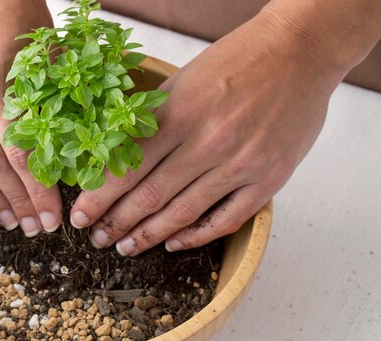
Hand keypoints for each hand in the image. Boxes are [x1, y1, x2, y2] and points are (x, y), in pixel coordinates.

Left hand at [69, 9, 344, 255]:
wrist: (299, 52)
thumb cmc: (236, 62)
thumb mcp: (182, 81)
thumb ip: (152, 122)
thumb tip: (114, 159)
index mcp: (180, 113)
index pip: (127, 167)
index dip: (99, 198)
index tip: (80, 216)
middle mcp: (208, 142)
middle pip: (149, 196)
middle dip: (116, 223)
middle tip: (96, 239)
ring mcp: (240, 164)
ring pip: (182, 213)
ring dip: (148, 236)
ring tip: (125, 248)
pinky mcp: (268, 179)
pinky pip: (225, 219)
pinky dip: (196, 236)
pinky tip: (174, 244)